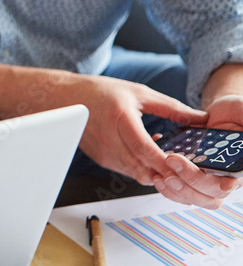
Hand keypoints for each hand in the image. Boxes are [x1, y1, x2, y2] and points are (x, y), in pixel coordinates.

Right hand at [74, 75, 220, 204]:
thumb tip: (199, 118)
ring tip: (165, 157)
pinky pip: (126, 170)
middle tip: (183, 168)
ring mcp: (103, 153)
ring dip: (153, 171)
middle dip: (164, 173)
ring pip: (136, 173)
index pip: (145, 149)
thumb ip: (171, 107)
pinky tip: (145, 153)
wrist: (65, 98)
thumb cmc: (100, 92)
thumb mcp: (139, 93)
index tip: (184, 166)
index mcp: (120, 119)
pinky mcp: (101, 160)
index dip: (165, 162)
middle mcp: (109, 140)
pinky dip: (140, 166)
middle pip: (142, 168)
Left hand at [153, 94, 242, 207]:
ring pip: (196, 198)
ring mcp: (209, 180)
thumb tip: (242, 145)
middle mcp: (227, 177)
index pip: (236, 181)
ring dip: (177, 190)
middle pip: (212, 194)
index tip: (221, 182)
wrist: (219, 113)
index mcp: (241, 165)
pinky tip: (156, 175)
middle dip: (191, 180)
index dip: (226, 184)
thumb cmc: (237, 111)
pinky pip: (181, 193)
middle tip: (172, 160)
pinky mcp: (191, 178)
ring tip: (160, 174)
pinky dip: (168, 188)